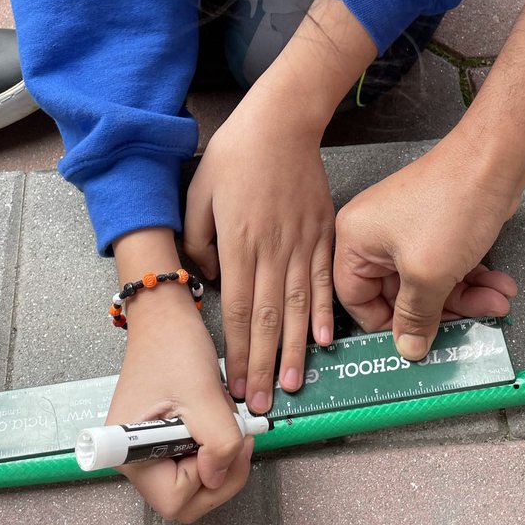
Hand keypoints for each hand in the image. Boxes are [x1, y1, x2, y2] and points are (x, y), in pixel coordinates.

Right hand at [108, 296, 251, 522]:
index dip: (209, 480)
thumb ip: (218, 442)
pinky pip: (194, 458)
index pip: (176, 501)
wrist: (165, 316)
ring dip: (220, 453)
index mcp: (131, 454)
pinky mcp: (161, 439)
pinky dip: (213, 442)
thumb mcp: (205, 395)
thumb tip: (218, 478)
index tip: (228, 442)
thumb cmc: (175, 348)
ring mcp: (147, 450)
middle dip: (221, 472)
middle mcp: (134, 459)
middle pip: (186, 498)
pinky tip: (215, 415)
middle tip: (239, 435)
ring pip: (194, 479)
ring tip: (223, 415)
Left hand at [184, 88, 335, 413]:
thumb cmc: (236, 154)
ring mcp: (302, 244)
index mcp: (239, 243)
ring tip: (293, 385)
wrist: (282, 121)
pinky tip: (326, 341)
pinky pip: (324, 281)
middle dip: (263, 366)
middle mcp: (272, 251)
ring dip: (295, 350)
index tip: (235, 386)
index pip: (237, 311)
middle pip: (268, 319)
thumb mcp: (198, 193)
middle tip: (263, 404)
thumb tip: (208, 278)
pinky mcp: (322, 234)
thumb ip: (199, 241)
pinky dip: (326, 313)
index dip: (237, 353)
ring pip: (299, 308)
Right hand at [334, 136, 519, 358]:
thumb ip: (416, 317)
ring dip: (465, 297)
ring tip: (496, 301)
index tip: (414, 341)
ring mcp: (406, 230)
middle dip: (442, 310)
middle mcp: (375, 234)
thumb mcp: (428, 275)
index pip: (356, 299)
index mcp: (355, 239)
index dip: (386, 324)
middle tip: (467, 323)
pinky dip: (471, 278)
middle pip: (400, 294)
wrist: (494, 162)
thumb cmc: (452, 202)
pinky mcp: (434, 227)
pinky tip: (497, 284)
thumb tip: (408, 348)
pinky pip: (447, 266)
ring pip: (430, 282)